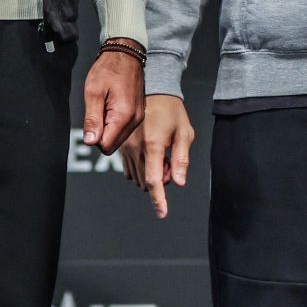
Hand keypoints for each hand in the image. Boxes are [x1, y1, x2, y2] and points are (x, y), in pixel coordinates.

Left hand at [82, 43, 143, 153]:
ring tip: (105, 107)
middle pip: (112, 146)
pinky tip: (111, 106)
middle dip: (101, 134)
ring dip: (107, 129)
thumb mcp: (93, 92)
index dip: (93, 137)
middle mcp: (134, 120)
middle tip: (97, 111)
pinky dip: (114, 124)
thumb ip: (92, 120)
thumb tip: (90, 142)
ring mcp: (138, 118)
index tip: (92, 119)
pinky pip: (124, 130)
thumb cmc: (108, 69)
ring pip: (118, 139)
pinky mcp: (138, 115)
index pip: (105, 146)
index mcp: (123, 116)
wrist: (126, 54)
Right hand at [121, 95, 195, 217]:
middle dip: (162, 179)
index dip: (159, 199)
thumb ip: (182, 158)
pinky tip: (150, 156)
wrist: (153, 92)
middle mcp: (136, 148)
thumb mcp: (184, 132)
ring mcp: (126, 148)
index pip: (154, 180)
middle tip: (171, 161)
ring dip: (152, 175)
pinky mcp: (122, 148)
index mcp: (153, 144)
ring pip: (138, 178)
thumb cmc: (172, 112)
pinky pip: (130, 170)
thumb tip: (179, 182)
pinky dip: (142, 170)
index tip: (162, 214)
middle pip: (147, 181)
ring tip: (162, 155)